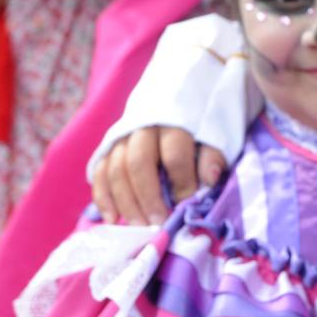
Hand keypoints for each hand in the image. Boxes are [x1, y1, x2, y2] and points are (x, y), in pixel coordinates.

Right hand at [90, 126, 227, 224]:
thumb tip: (208, 180)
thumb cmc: (201, 119)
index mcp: (175, 121)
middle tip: (157, 224)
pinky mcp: (108, 145)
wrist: (178, 90)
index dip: (181, 183)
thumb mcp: (217, 130)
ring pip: (116, 169)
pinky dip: (103, 196)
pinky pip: (100, 171)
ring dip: (125, 201)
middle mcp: (143, 127)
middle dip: (148, 197)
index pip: (175, 154)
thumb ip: (212, 154)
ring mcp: (122, 136)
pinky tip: (111, 219)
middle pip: (138, 163)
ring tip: (138, 226)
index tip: (186, 205)